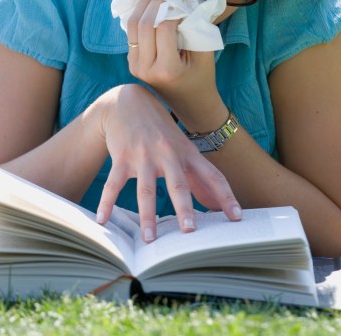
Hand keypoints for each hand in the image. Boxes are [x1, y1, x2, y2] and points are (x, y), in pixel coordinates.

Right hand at [93, 84, 241, 241]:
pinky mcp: (122, 157)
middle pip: (178, 184)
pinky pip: (113, 184)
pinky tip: (103, 220)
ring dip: (147, 215)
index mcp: (188, 154)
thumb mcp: (183, 150)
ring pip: (146, 189)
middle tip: (190, 231)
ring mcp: (143, 155)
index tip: (237, 217)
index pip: (212, 176)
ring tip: (149, 239)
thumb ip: (199, 178)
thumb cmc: (160, 131)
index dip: (226, 196)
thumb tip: (216, 206)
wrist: (128, 102)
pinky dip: (107, 203)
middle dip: (184, 208)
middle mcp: (168, 154)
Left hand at [125, 0, 222, 122]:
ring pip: (132, 26)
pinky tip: (149, 2)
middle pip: (143, 24)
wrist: (191, 104)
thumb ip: (196, 21)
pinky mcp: (131, 62)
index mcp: (166, 69)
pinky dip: (139, 15)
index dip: (170, 6)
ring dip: (142, 4)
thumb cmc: (203, 77)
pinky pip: (131, 33)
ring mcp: (135, 67)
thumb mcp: (205, 51)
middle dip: (153, 0)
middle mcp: (145, 69)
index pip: (163, 27)